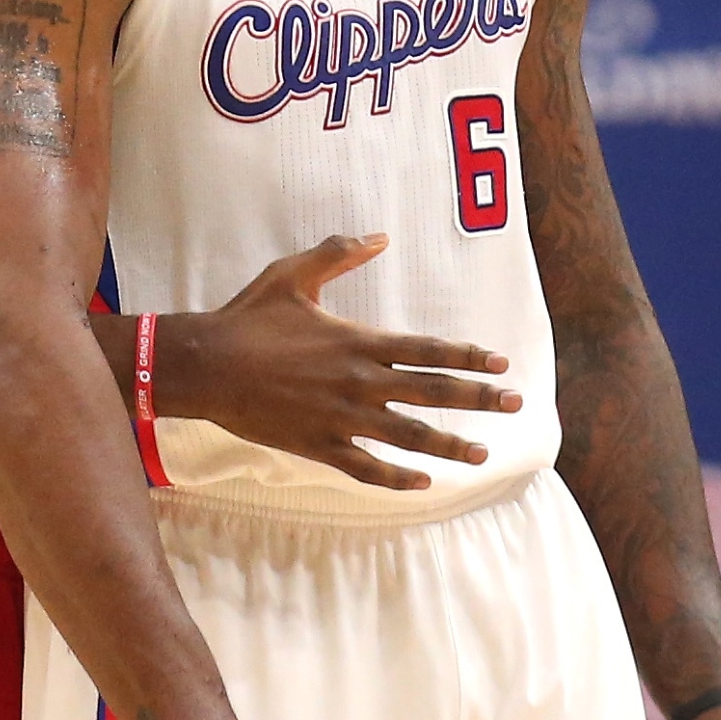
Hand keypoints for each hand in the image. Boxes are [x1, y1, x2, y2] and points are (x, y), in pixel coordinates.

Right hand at [161, 234, 521, 490]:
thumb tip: (379, 236)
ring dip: (449, 445)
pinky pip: (365, 467)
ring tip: (482, 453)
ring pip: (408, 436)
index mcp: (358, 341)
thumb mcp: (293, 275)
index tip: (501, 362)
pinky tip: (422, 483)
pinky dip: (396, 477)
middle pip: (432, 392)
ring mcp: (340, 418)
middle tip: (515, 403)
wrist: (205, 366)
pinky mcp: (318, 446)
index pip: (429, 350)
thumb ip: (338, 253)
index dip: (469, 356)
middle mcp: (358, 382)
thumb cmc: (248, 317)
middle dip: (478, 397)